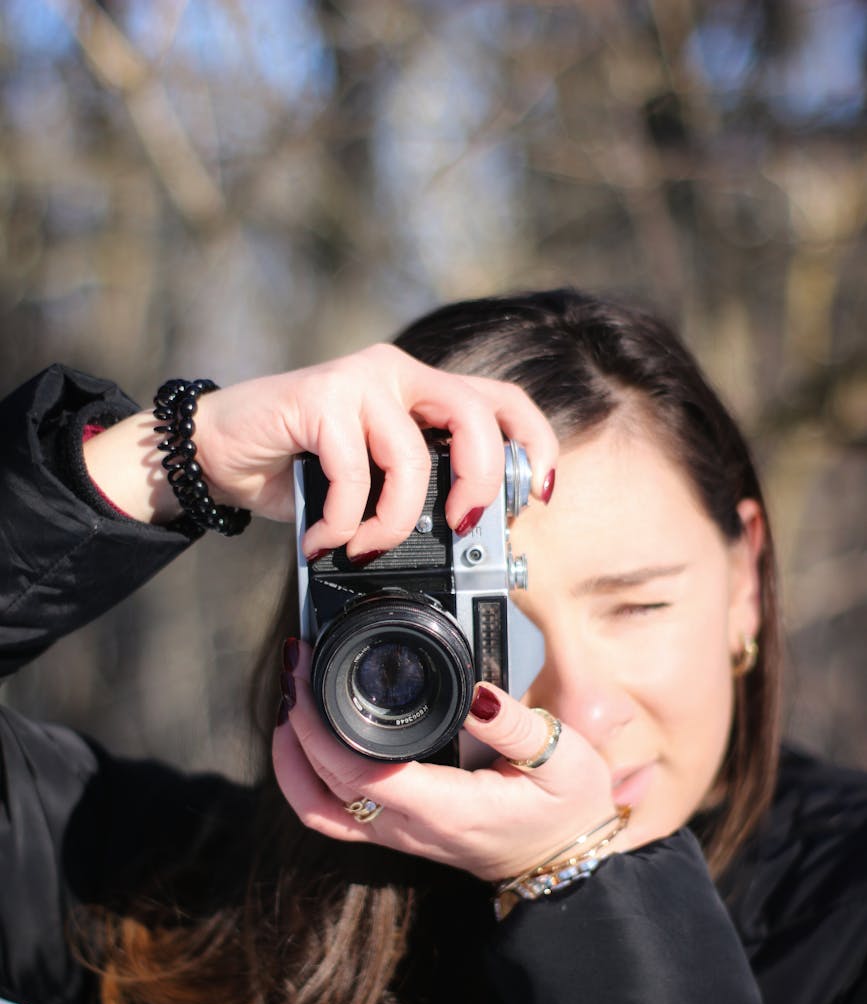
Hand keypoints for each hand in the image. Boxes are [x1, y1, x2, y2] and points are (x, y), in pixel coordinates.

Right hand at [84, 345, 557, 548]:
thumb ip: (418, 492)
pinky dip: (344, 523)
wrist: (218, 454)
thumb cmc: (300, 471)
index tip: (537, 497)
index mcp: (422, 391)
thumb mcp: (373, 485)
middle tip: (458, 530)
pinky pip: (355, 473)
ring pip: (411, 457)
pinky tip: (324, 541)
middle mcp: (397, 373)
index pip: (502, 400)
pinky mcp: (321, 395)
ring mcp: (360, 379)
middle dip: (479, 484)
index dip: (535, 444)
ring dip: (392, 524)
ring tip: (362, 550)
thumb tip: (470, 538)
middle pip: (475, 417)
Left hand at [272, 643, 619, 883]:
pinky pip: (330, 813)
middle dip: (294, 726)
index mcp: (446, 810)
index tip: (308, 670)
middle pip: (321, 789)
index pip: (358, 774)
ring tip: (290, 702)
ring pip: (315, 810)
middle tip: (295, 667)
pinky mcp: (395, 832)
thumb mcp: (563, 760)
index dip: (317, 725)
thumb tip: (475, 691)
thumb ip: (516, 725)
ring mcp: (398, 835)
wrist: (566, 860)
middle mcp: (410, 829)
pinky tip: (310, 738)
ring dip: (290, 759)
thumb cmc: (565, 810)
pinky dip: (305, 776)